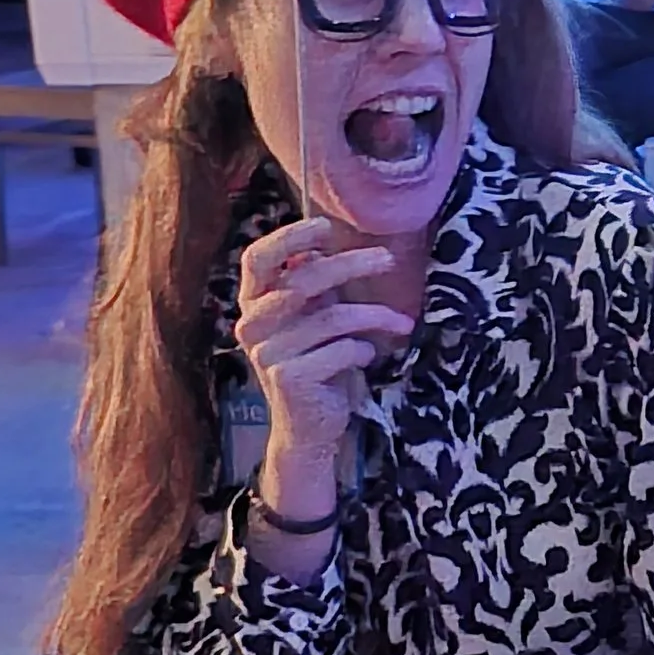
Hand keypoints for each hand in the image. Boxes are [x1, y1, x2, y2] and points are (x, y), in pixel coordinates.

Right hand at [234, 217, 412, 472]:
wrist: (311, 427)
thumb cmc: (317, 362)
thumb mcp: (313, 318)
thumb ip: (312, 286)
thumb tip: (324, 248)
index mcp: (253, 304)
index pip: (257, 259)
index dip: (288, 238)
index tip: (326, 227)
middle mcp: (252, 326)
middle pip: (303, 280)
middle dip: (351, 264)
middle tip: (388, 259)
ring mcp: (267, 354)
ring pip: (332, 317)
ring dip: (375, 316)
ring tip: (401, 323)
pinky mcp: (289, 379)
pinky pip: (341, 349)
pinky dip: (364, 350)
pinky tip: (369, 357)